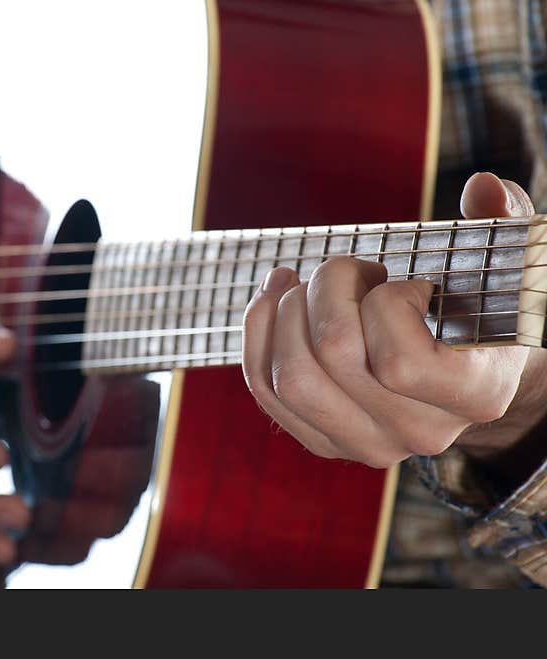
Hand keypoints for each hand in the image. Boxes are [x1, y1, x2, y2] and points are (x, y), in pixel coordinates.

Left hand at [242, 172, 546, 467]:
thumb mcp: (503, 265)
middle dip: (327, 288)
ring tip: (304, 284)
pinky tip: (274, 297)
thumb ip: (502, 221)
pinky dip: (259, 333)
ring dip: (285, 312)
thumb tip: (482, 186)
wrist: (466, 371)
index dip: (387, 304)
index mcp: (474, 395)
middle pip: (334, 357)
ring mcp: (367, 444)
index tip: (403, 283)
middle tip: (345, 268)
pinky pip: (266, 389)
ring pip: (289, 379)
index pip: (399, 361)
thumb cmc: (481, 309)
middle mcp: (420, 433)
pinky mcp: (324, 441)